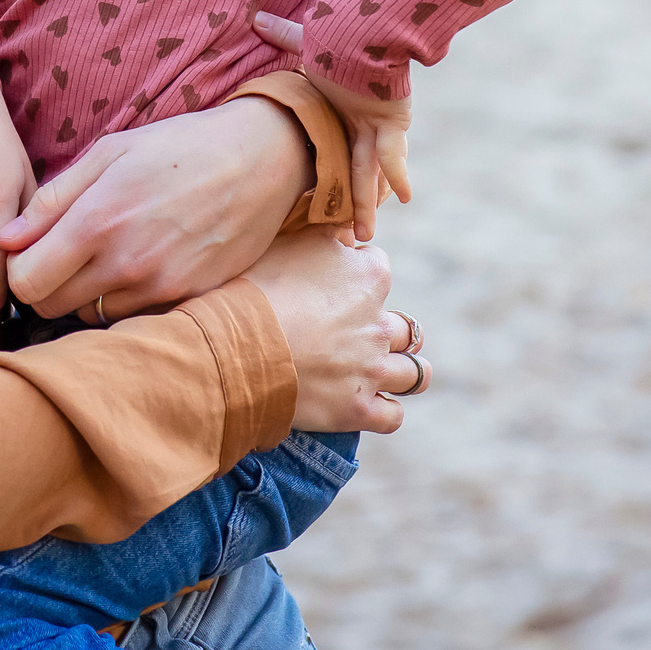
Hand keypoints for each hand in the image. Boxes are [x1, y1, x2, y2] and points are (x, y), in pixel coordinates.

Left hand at [0, 95, 311, 322]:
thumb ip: (52, 199)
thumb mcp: (108, 152)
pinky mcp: (187, 300)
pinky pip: (133, 316)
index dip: (18, 269)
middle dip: (45, 286)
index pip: (24, 282)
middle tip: (63, 256)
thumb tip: (5, 240)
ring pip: (91, 316)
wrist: (259, 161)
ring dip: (87, 294)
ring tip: (108, 255)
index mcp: (97, 221)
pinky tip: (140, 264)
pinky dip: (125, 299)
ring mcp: (159, 287)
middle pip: (51, 307)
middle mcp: (125, 263)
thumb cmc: (177, 148)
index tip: (31, 252)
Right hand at [242, 229, 423, 432]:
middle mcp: (380, 323)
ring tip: (380, 372)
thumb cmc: (254, 287)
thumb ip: (323, 234)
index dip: (356, 276)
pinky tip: (368, 405)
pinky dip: (384, 412)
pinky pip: (393, 417)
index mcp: (370, 275)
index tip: (333, 286)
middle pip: (403, 325)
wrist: (235, 344)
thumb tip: (343, 232)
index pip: (378, 267)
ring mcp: (373, 369)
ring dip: (402, 372)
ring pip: (414, 373)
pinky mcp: (358, 409)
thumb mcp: (288, 242)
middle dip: (384, 329)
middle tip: (353, 334)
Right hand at [251, 12, 412, 241]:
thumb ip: (283, 34)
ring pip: (368, 172)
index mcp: (339, 112)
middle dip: (353, 203)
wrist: (362, 26)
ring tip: (365, 236)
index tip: (327, 206)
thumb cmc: (337, 33)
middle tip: (351, 236)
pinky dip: (396, 173)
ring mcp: (374, 126)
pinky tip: (405, 195)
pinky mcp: (390, 121)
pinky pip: (391, 154)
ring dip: (367, 202)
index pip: (336, 152)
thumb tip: (255, 17)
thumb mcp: (305, 40)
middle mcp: (357, 125)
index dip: (333, 177)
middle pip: (353, 171)